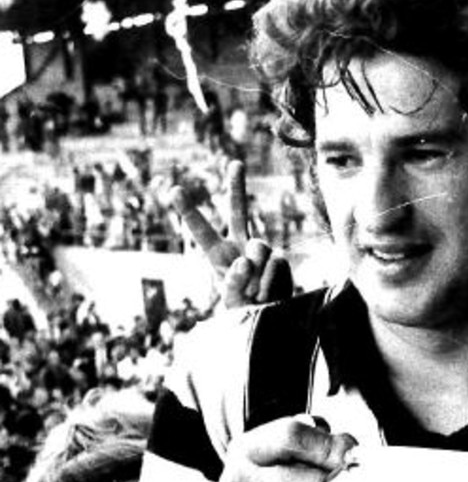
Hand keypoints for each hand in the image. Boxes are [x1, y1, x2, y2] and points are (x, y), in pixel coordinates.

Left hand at [173, 159, 292, 306]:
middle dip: (237, 186)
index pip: (201, 230)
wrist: (270, 318)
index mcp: (219, 253)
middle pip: (238, 210)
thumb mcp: (230, 299)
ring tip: (253, 294)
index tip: (174, 189)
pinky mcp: (280, 259)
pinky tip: (267, 294)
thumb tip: (246, 261)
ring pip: (259, 249)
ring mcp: (262, 250)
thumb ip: (233, 280)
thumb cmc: (243, 308)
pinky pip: (274, 264)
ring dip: (255, 275)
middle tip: (234, 163)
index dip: (188, 210)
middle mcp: (241, 245)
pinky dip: (268, 283)